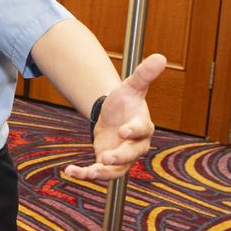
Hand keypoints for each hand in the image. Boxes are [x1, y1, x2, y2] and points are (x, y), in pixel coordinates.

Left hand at [64, 53, 166, 180]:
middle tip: (105, 157)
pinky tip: (70, 171)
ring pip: (116, 170)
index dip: (134, 131)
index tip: (124, 131)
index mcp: (142, 125)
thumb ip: (143, 74)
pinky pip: (98, 172)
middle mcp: (135, 145)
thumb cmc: (125, 101)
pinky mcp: (107, 163)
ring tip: (87, 172)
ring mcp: (122, 156)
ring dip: (102, 173)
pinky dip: (84, 174)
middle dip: (119, 157)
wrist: (113, 115)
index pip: (142, 130)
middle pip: (131, 154)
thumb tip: (160, 56)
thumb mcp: (130, 86)